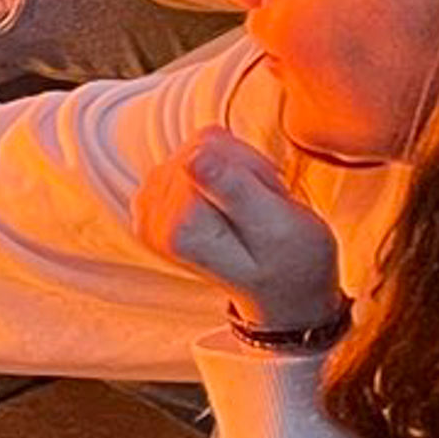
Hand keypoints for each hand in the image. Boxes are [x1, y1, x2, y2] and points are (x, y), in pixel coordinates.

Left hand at [131, 129, 344, 335]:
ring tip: (251, 207)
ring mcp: (150, 210)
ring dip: (235, 170)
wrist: (282, 290)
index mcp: (180, 228)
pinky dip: (222, 170)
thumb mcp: (277, 227)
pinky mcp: (155, 199)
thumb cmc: (289, 265)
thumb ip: (234, 190)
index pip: (208, 150)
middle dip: (242, 167)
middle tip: (263, 206)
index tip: (268, 196)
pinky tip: (235, 200)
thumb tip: (192, 156)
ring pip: (198, 146)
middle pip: (199, 147)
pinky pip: (193, 154)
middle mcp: (153, 219)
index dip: (249, 164)